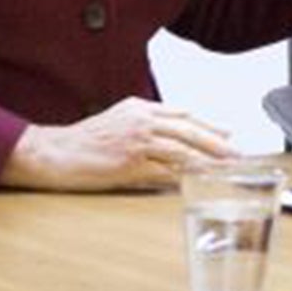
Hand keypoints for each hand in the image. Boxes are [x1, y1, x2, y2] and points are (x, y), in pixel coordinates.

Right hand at [0, 97, 236, 191]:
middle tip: (237, 154)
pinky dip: (183, 178)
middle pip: (190, 131)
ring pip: (181, 151)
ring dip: (206, 161)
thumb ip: (147, 123)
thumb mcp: (119, 119)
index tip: (228, 134)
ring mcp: (137, 142)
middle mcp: (142, 121)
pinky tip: (197, 183)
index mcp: (141, 107)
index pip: (184, 115)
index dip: (209, 126)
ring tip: (224, 170)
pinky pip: (164, 172)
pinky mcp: (129, 164)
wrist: (54, 153)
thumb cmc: (85, 140)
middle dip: (217, 143)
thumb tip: (176, 136)